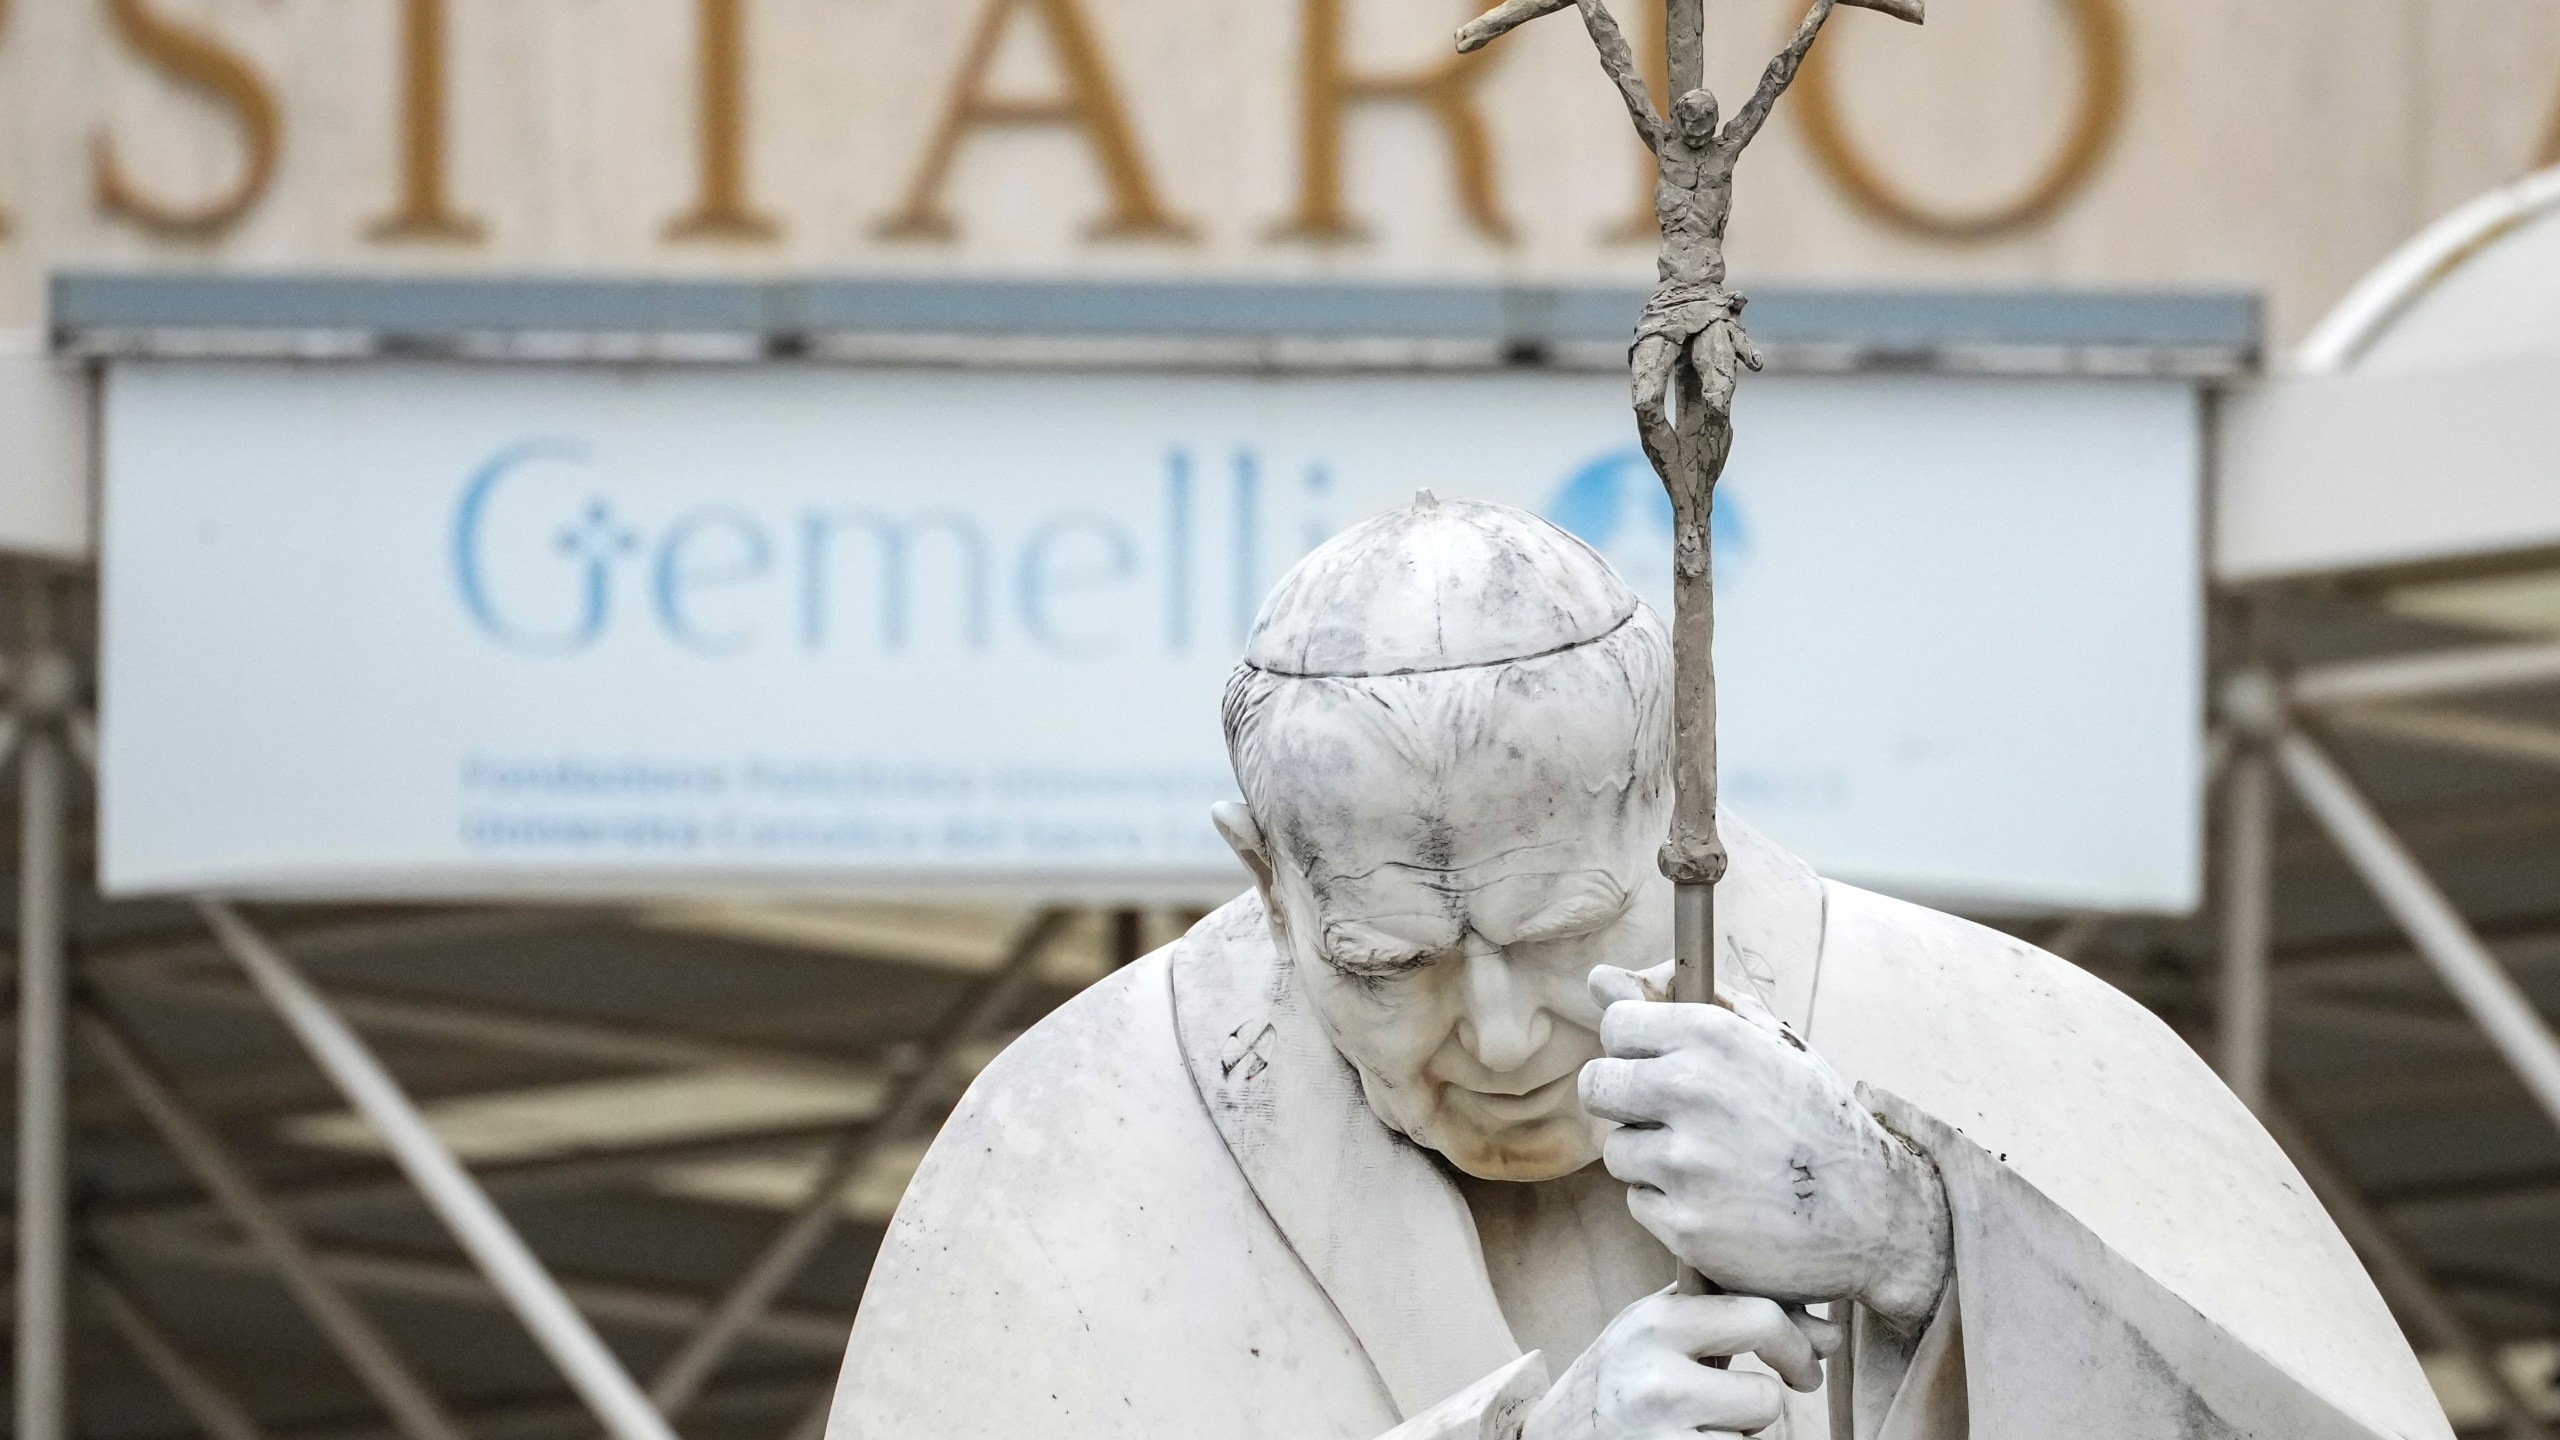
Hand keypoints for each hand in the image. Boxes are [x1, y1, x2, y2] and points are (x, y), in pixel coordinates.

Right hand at [1521, 1289, 1835, 1439]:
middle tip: (1795, 1390)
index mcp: (1654, 1323)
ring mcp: (1658, 1433)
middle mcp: (1653, 1378)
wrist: (1551, 1438)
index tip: (1812, 1356)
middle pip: (1766, 1396)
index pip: (1760, 1316)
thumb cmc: (1618, 1379)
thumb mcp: (1649, 1327)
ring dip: (1740, 1437)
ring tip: (1698, 1424)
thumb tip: (1823, 1325)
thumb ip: (1712, 1306)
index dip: (1800, 1342)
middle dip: (1774, 1399)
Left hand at [1579, 966, 1950, 1329]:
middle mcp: (1692, 1093)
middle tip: (1668, 1113)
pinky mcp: (1684, 1226)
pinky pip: (1639, 1202)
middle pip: (1596, 1085)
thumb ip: (1686, 1000)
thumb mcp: (1773, 1043)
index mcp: (1713, 1037)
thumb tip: (1599, 977)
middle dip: (1625, 1097)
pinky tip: (1717, 1201)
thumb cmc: (1818, 1120)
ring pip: (1617, 1150)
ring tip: (1709, 1163)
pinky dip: (1668, 1204)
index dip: (1636, 1046)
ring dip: (1650, 1157)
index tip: (1658, 1061)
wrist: (1875, 1216)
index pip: (1616, 1024)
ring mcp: (1686, 1164)